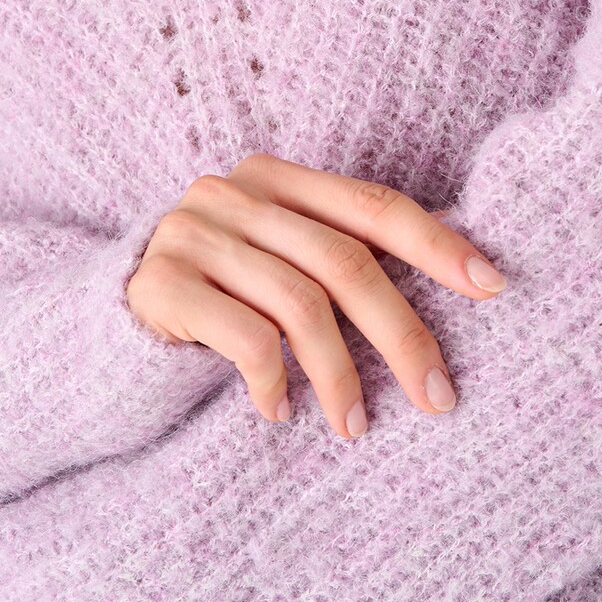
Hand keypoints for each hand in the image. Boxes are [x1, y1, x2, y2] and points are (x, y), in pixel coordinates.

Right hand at [127, 152, 506, 438]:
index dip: (437, 244)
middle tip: (439, 396)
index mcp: (275, 175)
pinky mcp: (158, 282)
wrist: (108, 323)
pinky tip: (282, 412)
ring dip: (341, 375)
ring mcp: (192, 232)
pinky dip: (275, 382)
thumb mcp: (279, 260)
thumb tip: (457, 280)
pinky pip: (243, 337)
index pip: (371, 204)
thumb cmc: (220, 295)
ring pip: (299, 304)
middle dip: (402, 333)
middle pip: (344, 260)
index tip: (493, 286)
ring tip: (357, 425)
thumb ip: (337, 256)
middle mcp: (233, 191)